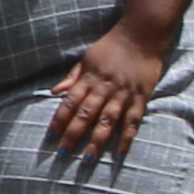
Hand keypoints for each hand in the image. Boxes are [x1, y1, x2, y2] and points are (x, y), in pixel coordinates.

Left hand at [45, 21, 171, 163]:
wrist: (143, 34)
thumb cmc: (112, 46)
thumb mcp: (87, 57)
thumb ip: (72, 76)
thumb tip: (54, 92)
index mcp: (89, 78)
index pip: (69, 103)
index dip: (58, 121)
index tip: (50, 137)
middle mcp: (104, 87)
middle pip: (85, 115)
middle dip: (73, 135)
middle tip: (63, 153)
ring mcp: (124, 93)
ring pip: (107, 121)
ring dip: (97, 141)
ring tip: (87, 159)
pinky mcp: (141, 97)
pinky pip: (133, 121)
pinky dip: (127, 138)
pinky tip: (120, 154)